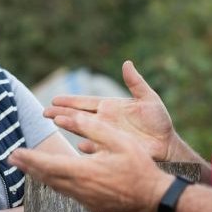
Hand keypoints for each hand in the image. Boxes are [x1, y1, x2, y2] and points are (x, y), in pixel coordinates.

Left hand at [10, 111, 173, 211]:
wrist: (153, 198)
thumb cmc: (138, 166)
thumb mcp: (117, 140)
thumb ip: (91, 127)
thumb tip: (66, 118)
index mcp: (84, 172)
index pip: (48, 165)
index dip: (29, 159)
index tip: (15, 153)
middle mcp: (80, 189)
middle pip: (46, 178)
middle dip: (28, 167)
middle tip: (12, 159)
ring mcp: (85, 200)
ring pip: (55, 187)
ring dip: (40, 176)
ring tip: (27, 167)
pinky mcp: (91, 206)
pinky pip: (67, 194)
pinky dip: (55, 184)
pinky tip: (54, 178)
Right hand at [46, 61, 184, 161]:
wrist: (167, 144)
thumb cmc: (158, 121)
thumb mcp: (148, 98)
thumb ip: (136, 83)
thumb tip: (127, 63)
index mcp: (110, 107)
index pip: (85, 102)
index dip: (70, 101)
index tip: (54, 99)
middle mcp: (104, 121)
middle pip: (78, 116)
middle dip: (61, 113)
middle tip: (44, 112)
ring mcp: (107, 135)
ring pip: (83, 130)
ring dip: (70, 127)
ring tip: (56, 123)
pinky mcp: (113, 149)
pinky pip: (97, 148)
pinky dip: (89, 147)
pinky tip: (80, 146)